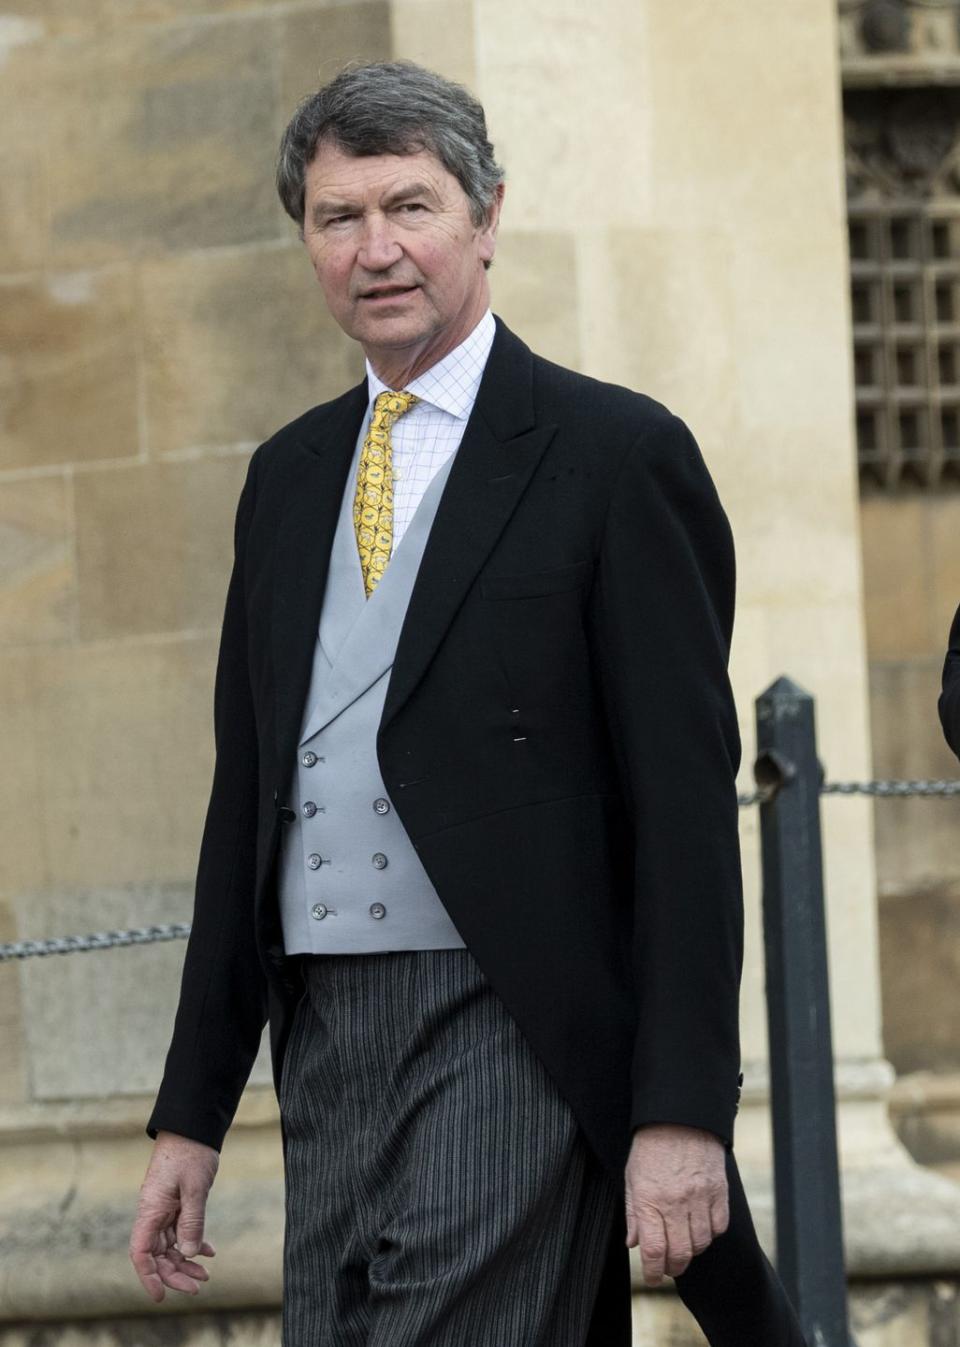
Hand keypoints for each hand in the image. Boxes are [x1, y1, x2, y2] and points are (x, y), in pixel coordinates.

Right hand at [129, 1130, 219, 1301]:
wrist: (193, 1126)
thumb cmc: (190, 1152)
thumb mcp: (195, 1188)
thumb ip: (192, 1222)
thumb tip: (187, 1254)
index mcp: (150, 1210)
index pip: (140, 1252)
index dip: (148, 1276)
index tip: (162, 1295)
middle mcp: (153, 1212)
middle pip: (156, 1253)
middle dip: (174, 1273)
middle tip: (198, 1286)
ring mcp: (164, 1208)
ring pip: (169, 1245)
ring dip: (185, 1260)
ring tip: (206, 1274)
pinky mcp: (176, 1202)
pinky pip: (180, 1230)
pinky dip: (193, 1242)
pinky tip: (209, 1251)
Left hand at [624, 1123, 728, 1284]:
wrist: (680, 1117)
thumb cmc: (651, 1145)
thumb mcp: (632, 1177)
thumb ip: (633, 1212)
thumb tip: (634, 1243)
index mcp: (649, 1199)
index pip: (653, 1250)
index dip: (652, 1272)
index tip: (652, 1277)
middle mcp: (675, 1203)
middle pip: (680, 1254)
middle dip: (672, 1268)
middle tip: (668, 1267)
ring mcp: (700, 1198)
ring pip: (700, 1244)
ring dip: (691, 1251)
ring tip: (683, 1245)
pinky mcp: (719, 1192)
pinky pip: (718, 1227)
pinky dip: (710, 1234)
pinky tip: (700, 1227)